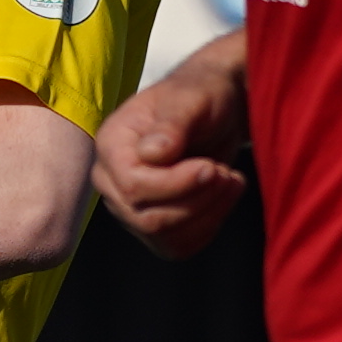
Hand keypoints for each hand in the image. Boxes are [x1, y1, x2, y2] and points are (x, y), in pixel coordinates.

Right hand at [92, 44, 250, 259]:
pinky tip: (224, 197)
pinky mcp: (153, 225)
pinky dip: (209, 227)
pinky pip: (178, 247)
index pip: (134, 186)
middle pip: (147, 219)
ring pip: (164, 238)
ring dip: (208, 214)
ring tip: (231, 180)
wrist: (216, 108)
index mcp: (111, 145)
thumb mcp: (192, 99)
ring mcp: (129, 207)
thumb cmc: (201, 95)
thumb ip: (172, 124)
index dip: (177, 185)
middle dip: (197, 201)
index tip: (212, 167)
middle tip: (226, 173)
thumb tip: (151, 154)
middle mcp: (111, 180)